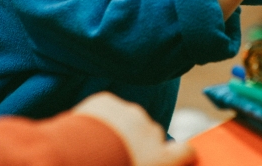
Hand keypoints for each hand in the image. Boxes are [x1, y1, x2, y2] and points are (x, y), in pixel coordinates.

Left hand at [74, 93, 194, 165]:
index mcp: (162, 158)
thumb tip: (144, 158)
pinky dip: (98, 119)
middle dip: (138, 144)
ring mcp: (129, 113)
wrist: (75, 160)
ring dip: (118, 130)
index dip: (179, 155)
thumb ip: (150, 162)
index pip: (185, 152)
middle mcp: (151, 131)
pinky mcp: (105, 101)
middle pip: (150, 135)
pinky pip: (105, 109)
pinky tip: (86, 134)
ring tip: (97, 147)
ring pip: (126, 120)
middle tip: (117, 157)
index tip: (169, 158)